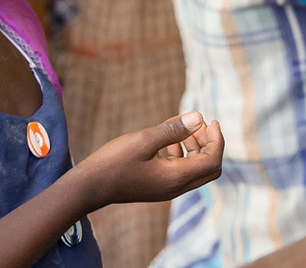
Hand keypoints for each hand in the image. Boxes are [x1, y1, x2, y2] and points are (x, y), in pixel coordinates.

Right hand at [77, 111, 223, 209]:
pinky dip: (182, 154)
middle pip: (209, 168)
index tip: (211, 120)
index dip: (217, 140)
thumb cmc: (113, 162)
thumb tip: (199, 116)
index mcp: (176, 178)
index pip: (212, 161)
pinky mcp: (157, 186)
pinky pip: (180, 171)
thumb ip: (172, 129)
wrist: (88, 187)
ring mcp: (166, 188)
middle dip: (210, 144)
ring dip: (197, 148)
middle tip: (201, 123)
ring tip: (186, 128)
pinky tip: (169, 140)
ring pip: (195, 169)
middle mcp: (175, 187)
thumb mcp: (143, 140)